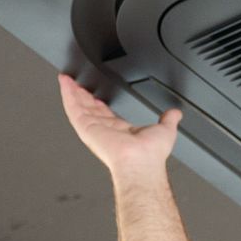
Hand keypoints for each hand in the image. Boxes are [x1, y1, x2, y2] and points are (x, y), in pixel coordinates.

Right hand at [58, 73, 180, 177]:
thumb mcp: (165, 131)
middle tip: (75, 83)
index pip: (105, 114)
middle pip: (89, 108)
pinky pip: (73, 109)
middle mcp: (105, 130)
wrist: (141, 161)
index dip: (98, 102)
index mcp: (120, 131)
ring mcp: (94, 129)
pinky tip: (65, 84)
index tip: (94, 95)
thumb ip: (168, 120)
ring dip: (72, 92)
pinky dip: (68, 95)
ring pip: (78, 106)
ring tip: (66, 79)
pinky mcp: (86, 127)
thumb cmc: (150, 155)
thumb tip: (176, 114)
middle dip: (82, 95)